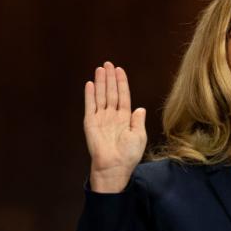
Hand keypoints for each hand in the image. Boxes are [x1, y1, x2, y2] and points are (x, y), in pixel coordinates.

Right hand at [84, 61, 146, 192]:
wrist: (114, 166)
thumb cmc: (128, 155)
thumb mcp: (139, 136)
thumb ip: (138, 121)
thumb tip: (140, 108)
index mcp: (125, 118)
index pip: (123, 96)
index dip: (121, 83)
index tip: (119, 70)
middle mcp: (112, 116)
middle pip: (111, 92)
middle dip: (110, 78)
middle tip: (108, 63)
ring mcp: (100, 118)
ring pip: (101, 96)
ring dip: (100, 82)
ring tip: (100, 68)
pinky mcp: (90, 123)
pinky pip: (90, 106)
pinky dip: (90, 95)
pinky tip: (90, 84)